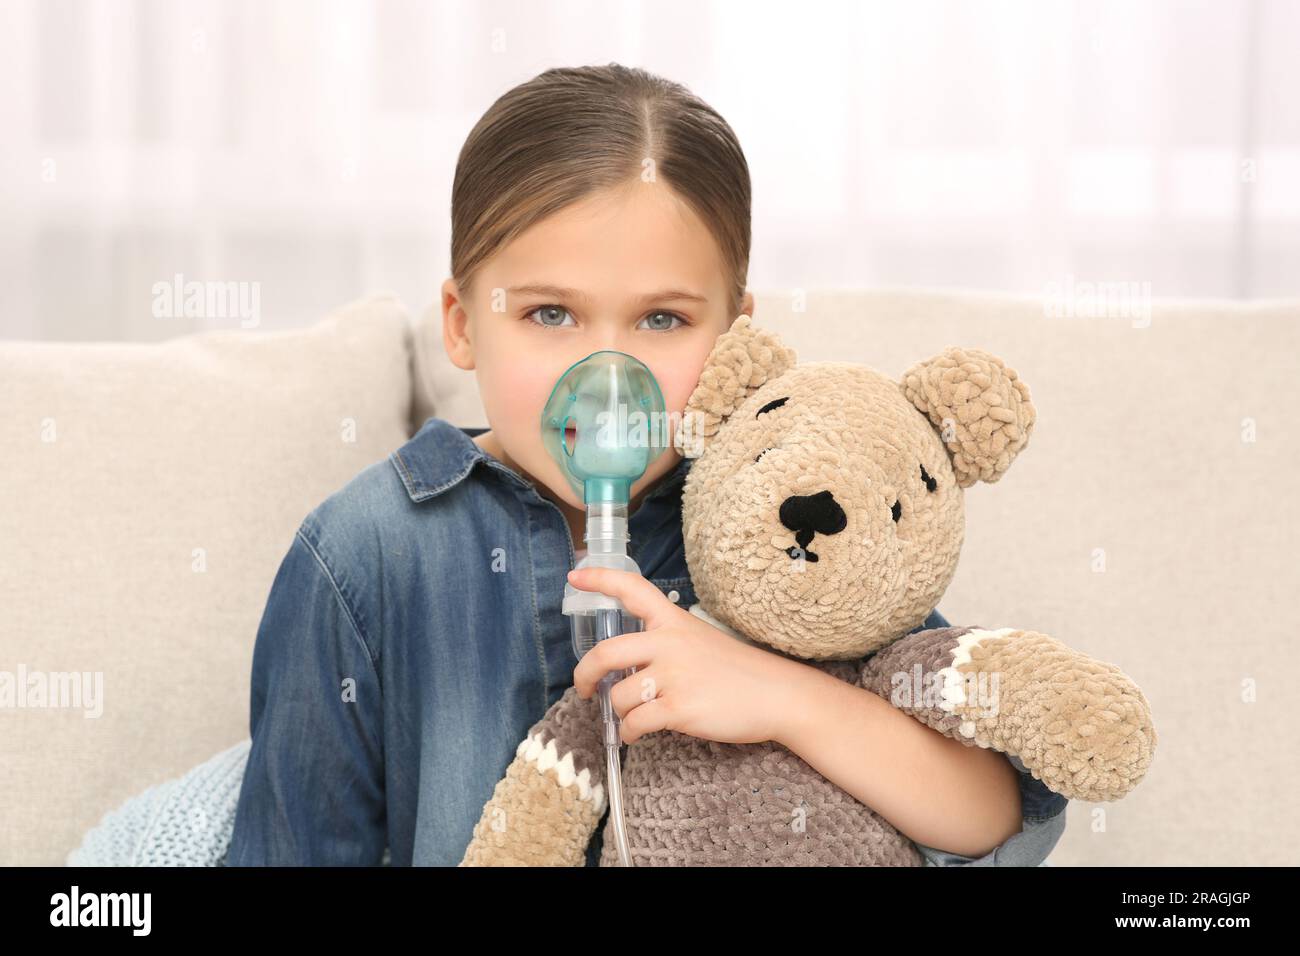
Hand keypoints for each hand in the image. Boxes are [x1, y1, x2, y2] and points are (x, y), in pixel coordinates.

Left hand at [567, 567, 804, 745]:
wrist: (777, 695)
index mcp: (674, 621)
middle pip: (606, 652)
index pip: (631, 589)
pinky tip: (636, 734)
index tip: (575, 577)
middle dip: (584, 674)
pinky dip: (629, 733)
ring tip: (632, 719)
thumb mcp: (701, 640)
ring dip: (619, 713)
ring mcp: (674, 676)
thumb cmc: (740, 671)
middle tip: (584, 687)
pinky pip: (635, 723)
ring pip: (619, 696)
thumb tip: (629, 665)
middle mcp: (670, 644)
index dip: (599, 579)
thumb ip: (666, 644)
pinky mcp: (679, 708)